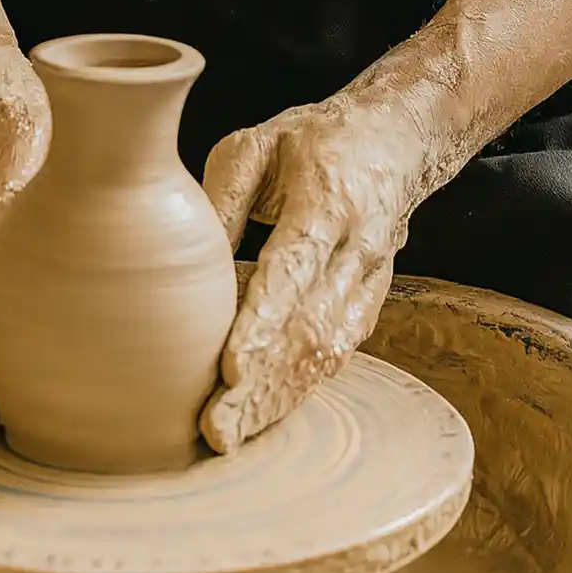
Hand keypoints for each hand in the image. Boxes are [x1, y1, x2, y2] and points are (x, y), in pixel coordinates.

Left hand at [199, 40, 476, 454]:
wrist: (395, 138)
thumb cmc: (311, 140)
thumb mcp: (256, 146)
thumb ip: (221, 201)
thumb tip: (176, 260)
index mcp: (327, 200)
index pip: (294, 269)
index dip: (264, 323)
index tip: (231, 369)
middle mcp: (358, 247)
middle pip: (312, 327)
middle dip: (265, 384)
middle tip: (216, 430)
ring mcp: (371, 280)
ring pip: (328, 351)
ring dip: (281, 399)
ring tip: (231, 434)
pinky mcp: (371, 302)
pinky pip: (338, 354)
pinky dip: (300, 388)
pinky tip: (262, 414)